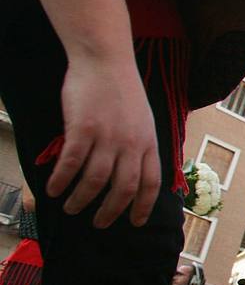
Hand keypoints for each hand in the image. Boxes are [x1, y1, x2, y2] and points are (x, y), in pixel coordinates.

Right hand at [47, 57, 160, 227]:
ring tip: (72, 208)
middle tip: (99, 224)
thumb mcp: (143, 120)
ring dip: (82, 199)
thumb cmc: (122, 89)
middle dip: (111, 211)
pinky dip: (62, 180)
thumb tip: (135, 169)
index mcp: (149, 142)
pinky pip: (72, 163)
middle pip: (123, 188)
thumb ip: (140, 145)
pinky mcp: (83, 128)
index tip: (136, 222)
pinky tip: (53, 189)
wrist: (105, 60)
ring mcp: (108, 136)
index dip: (144, 206)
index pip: (151, 183)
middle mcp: (131, 143)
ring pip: (95, 181)